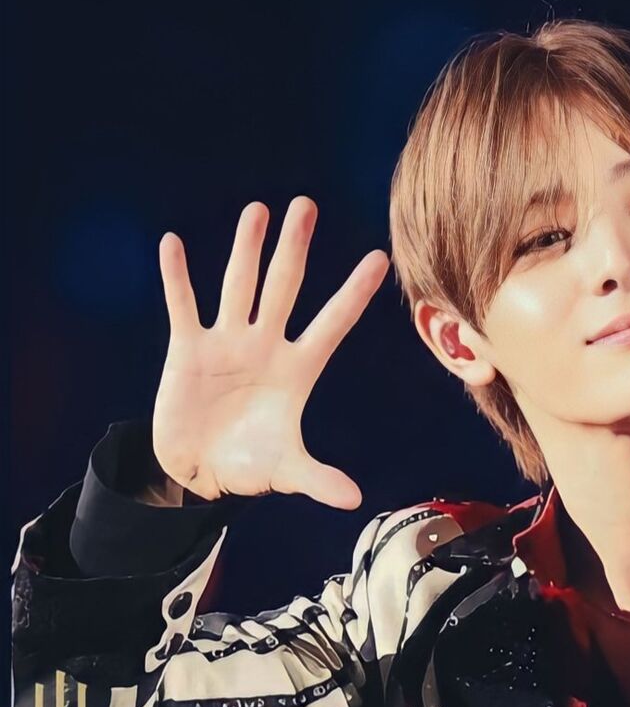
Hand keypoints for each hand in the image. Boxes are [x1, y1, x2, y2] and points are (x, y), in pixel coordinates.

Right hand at [151, 197, 389, 508]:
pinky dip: (177, 278)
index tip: (378, 258)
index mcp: (298, 370)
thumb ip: (318, 479)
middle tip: (306, 205)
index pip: (333, 323)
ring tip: (258, 210)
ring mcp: (228, 343)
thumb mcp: (286, 471)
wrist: (199, 472)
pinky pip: (183, 307)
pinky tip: (173, 244)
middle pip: (284, 288)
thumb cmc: (249, 466)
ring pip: (239, 285)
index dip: (353, 293)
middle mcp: (266, 346)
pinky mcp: (188, 349)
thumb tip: (354, 500)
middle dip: (294, 249)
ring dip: (245, 249)